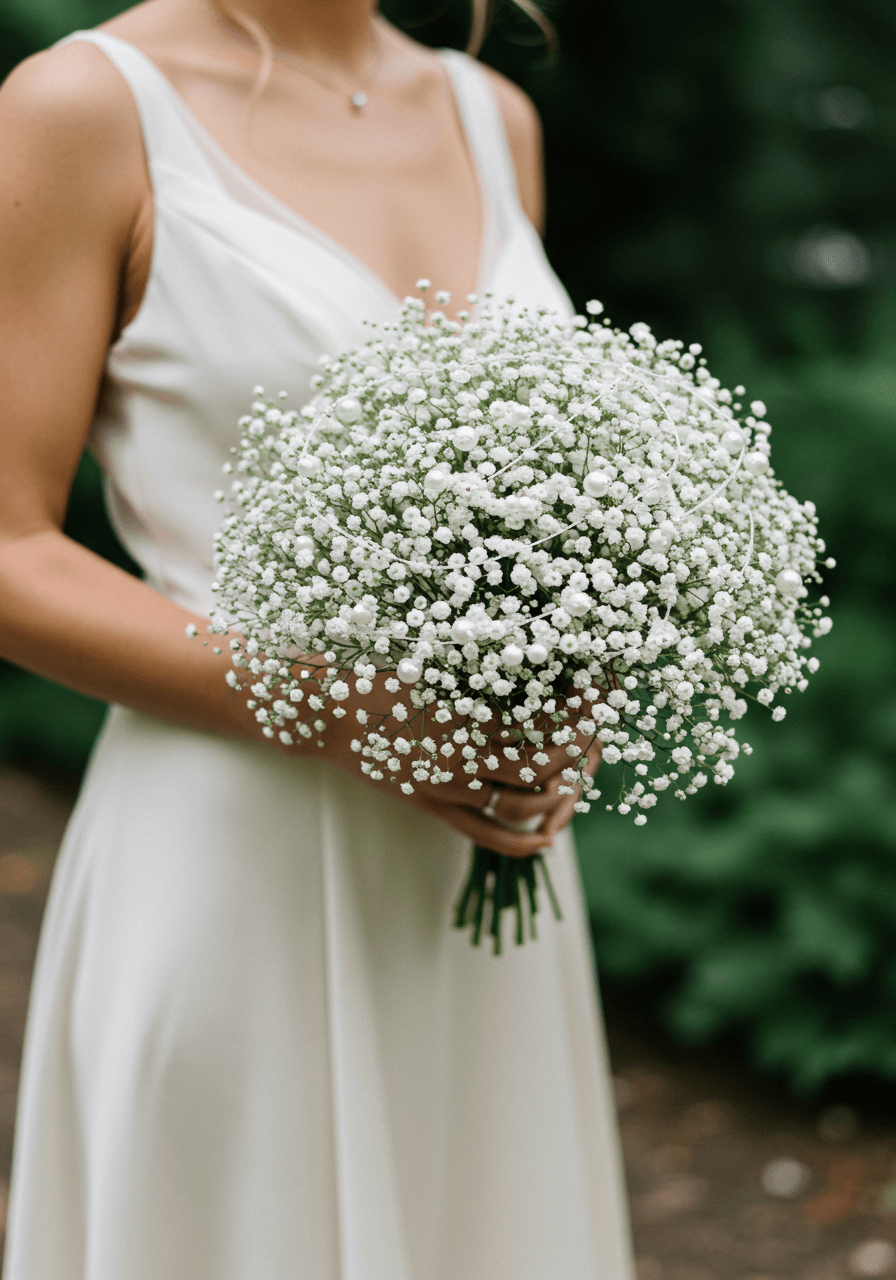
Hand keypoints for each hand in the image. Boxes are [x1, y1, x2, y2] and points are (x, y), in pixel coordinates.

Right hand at [268, 664, 601, 857]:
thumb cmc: (377, 673)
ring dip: (558, 787)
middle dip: (576, 745)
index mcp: (464, 711)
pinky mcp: (433, 806)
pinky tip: (549, 839)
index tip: (596, 693)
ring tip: (578, 769)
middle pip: (540, 760)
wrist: (326, 713)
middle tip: (596, 727)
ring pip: (521, 798)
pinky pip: (486, 833)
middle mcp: (462, 754)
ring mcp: (449, 786)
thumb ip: (475, 662)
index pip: (539, 717)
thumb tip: (525, 649)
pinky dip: (522, 841)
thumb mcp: (430, 658)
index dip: (575, 710)